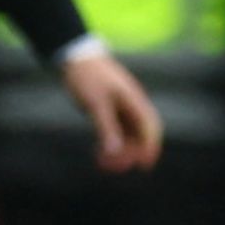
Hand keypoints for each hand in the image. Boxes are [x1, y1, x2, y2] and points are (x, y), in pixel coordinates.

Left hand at [60, 48, 162, 171]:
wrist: (74, 56)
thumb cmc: (87, 76)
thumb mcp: (96, 104)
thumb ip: (107, 128)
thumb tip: (115, 153)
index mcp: (134, 100)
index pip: (150, 128)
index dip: (150, 147)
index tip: (144, 165)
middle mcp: (131, 104)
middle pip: (140, 134)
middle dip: (130, 153)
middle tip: (115, 168)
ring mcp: (121, 106)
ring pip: (127, 134)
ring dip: (120, 150)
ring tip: (104, 164)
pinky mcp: (109, 108)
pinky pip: (116, 130)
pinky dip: (110, 143)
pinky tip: (99, 153)